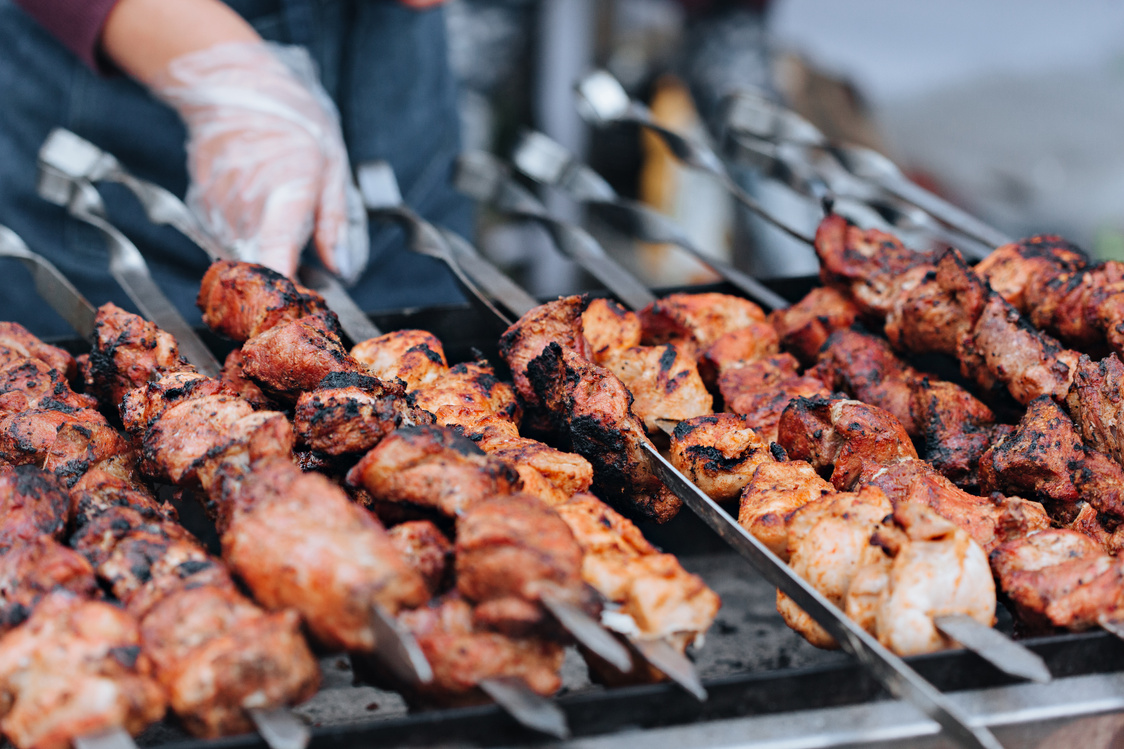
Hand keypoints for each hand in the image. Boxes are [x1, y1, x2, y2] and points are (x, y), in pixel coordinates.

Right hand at [151, 42, 367, 279]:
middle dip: (280, 280)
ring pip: (242, 257)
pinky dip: (243, 236)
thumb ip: (335, 224)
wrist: (236, 89)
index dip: (288, 292)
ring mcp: (216, 212)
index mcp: (282, 201)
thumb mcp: (332, 169)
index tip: (302, 304)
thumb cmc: (292, 125)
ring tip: (278, 220)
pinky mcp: (201, 209)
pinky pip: (225, 239)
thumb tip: (343, 268)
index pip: (276, 264)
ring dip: (262, 254)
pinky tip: (256, 208)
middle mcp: (243, 212)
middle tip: (303, 273)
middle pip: (260, 270)